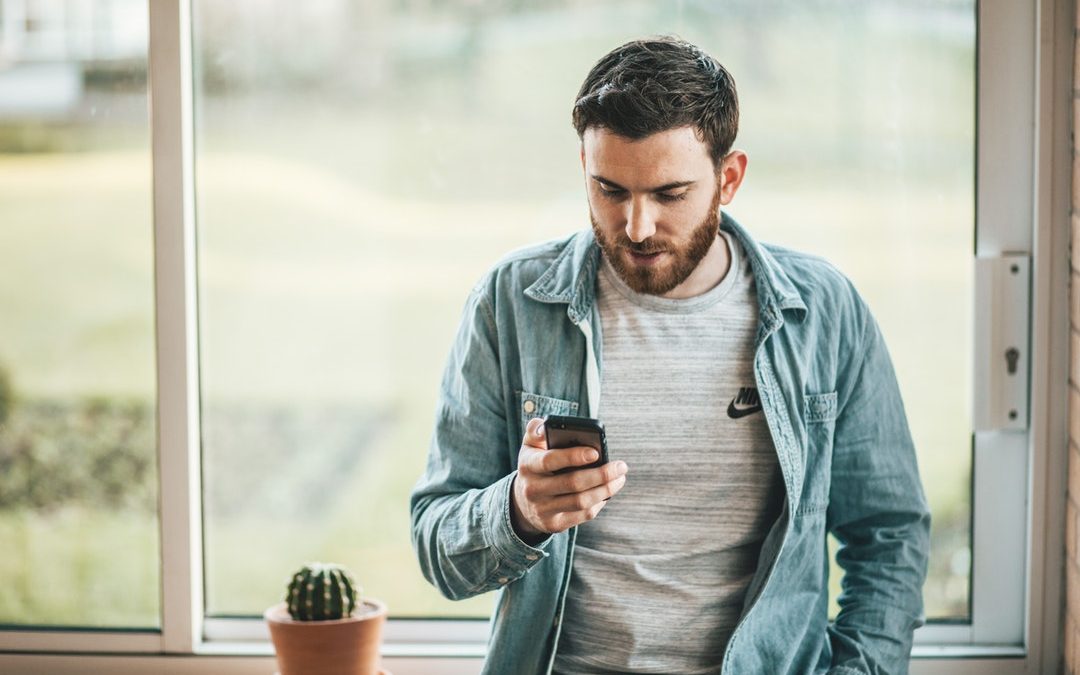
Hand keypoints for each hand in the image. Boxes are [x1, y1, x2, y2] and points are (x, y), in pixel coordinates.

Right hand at [510, 417, 627, 543]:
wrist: (522, 502)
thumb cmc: (535, 465)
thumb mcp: (530, 446)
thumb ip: (537, 430)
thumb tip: (546, 426)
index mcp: (528, 465)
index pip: (550, 460)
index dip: (573, 456)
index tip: (596, 452)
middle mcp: (532, 489)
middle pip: (572, 483)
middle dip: (601, 474)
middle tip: (621, 466)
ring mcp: (543, 509)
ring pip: (581, 501)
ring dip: (605, 490)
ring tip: (619, 478)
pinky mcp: (554, 524)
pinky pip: (582, 515)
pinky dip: (599, 503)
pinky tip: (607, 492)